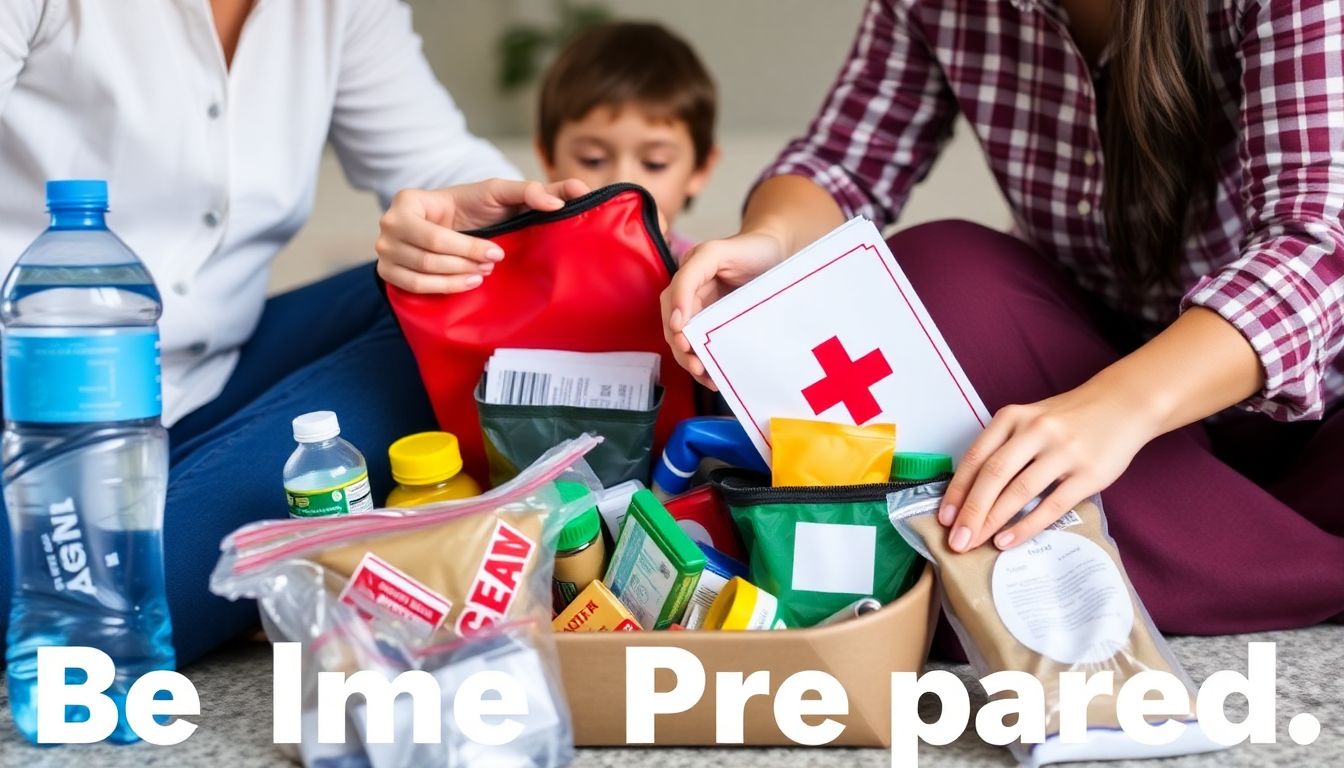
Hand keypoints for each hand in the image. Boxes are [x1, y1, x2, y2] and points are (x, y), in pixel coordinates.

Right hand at [376, 178, 589, 292]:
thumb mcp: (502, 194)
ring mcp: (385, 251)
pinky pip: (412, 289)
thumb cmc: (476, 208)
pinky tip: (467, 282)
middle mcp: (388, 224)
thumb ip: (533, 189)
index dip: (468, 248)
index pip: (434, 235)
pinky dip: (442, 289)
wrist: (458, 224)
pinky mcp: (389, 272)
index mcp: (407, 200)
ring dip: (456, 278)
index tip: (497, 252)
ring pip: (421, 275)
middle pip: (427, 258)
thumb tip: (573, 192)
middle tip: (492, 262)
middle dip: (465, 263)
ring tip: (481, 273)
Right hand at [660, 230, 789, 387]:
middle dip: (681, 347)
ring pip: (687, 340)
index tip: (683, 337)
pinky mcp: (717, 326)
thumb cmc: (752, 249)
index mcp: (689, 275)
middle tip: (695, 363)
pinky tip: (712, 377)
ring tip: (703, 374)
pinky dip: (706, 363)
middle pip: (675, 325)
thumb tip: (680, 315)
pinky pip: (705, 347)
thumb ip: (693, 272)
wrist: (780, 253)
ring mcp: (705, 311)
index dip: (674, 318)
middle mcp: (693, 294)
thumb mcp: (717, 251)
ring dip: (690, 360)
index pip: (673, 299)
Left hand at [938, 380, 1159, 552]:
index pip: (976, 458)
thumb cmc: (1067, 419)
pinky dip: (1026, 526)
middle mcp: (1035, 431)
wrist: (1123, 405)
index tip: (943, 518)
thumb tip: (969, 494)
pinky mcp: (1089, 474)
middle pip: (993, 476)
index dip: (957, 490)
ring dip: (993, 521)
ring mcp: (1063, 452)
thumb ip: (1002, 448)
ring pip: (1019, 491)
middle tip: (956, 540)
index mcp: (1013, 417)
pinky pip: (1052, 505)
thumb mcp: (1028, 420)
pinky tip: (1007, 540)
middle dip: (970, 512)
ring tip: (976, 543)